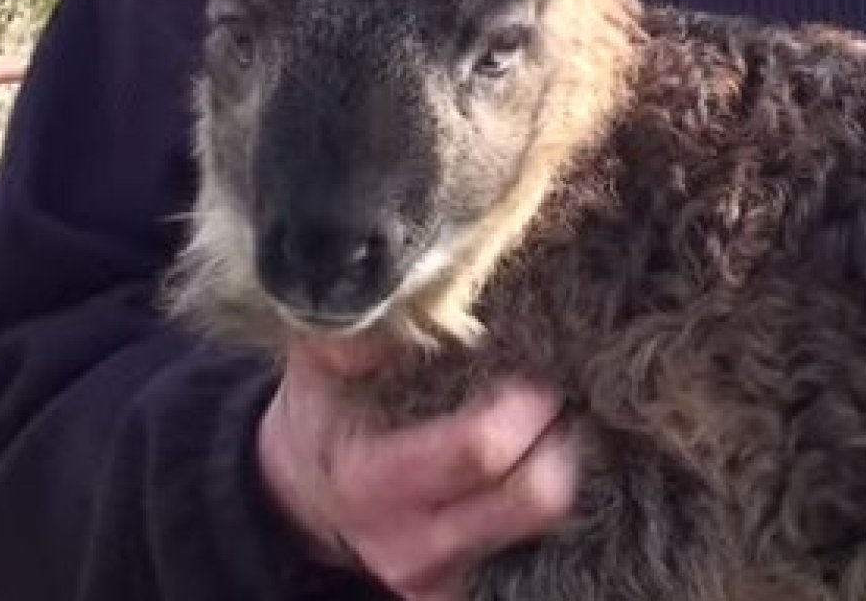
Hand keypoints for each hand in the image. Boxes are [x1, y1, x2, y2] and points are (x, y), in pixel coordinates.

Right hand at [255, 335, 581, 600]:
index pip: (480, 449)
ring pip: (545, 528)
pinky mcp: (463, 590)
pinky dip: (545, 504)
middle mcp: (411, 542)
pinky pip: (533, 549)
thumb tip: (390, 293)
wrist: (301, 500)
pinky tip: (539, 463)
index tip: (539, 371)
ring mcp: (442, 576)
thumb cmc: (323, 418)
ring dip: (563, 470)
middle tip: (562, 395)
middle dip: (562, 437)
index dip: (525, 405)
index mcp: (372, 480)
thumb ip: (347, 333)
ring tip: (557, 426)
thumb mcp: (316, 370)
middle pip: (535, 497)